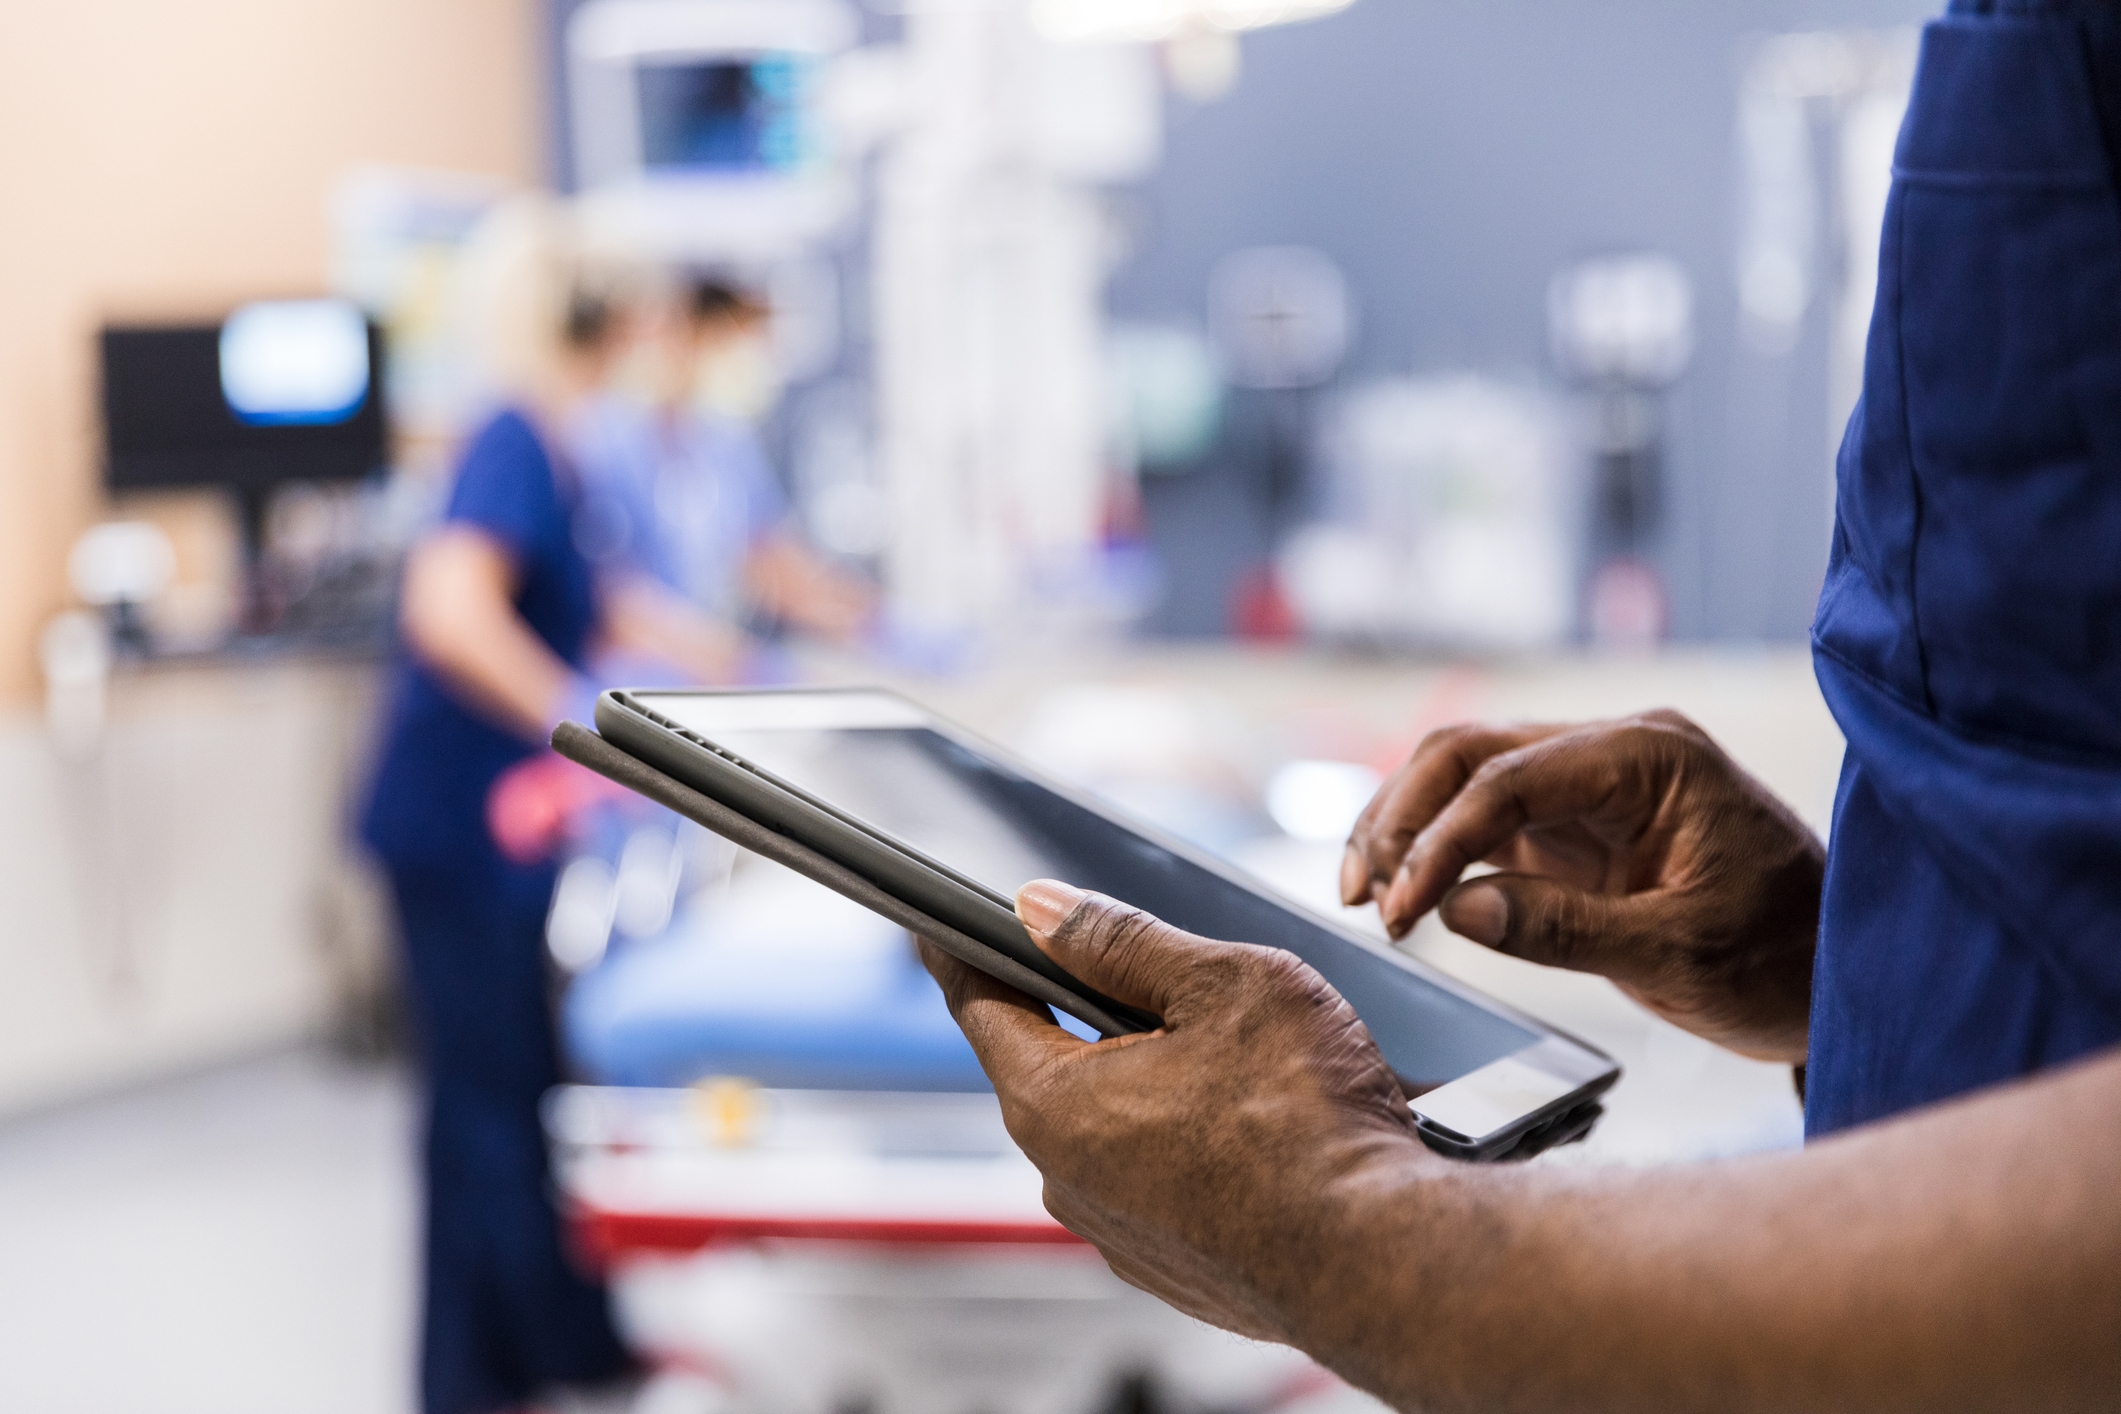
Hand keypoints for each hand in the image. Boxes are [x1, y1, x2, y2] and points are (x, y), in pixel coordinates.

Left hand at [918, 881, 1429, 1345]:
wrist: (1381, 1258)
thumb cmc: (1310, 1120)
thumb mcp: (1220, 984)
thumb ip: (1120, 940)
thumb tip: (1043, 909)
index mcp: (1056, 1101)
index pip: (980, 1004)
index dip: (963, 950)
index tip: (940, 924)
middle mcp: (1068, 1178)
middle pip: (1052, 1063)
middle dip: (1091, 1011)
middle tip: (1156, 975)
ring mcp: (1119, 1232)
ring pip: (1113, 1123)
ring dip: (1153, 1079)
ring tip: (1239, 1058)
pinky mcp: (1172, 1267)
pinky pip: (1157, 1179)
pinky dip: (1189, 1141)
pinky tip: (1255, 1123)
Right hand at [1341, 710, 1822, 1061]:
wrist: (1840, 973)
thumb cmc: (1785, 956)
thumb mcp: (1680, 955)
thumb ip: (1565, 927)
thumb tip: (1458, 910)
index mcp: (1650, 757)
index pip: (1510, 776)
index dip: (1440, 841)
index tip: (1400, 910)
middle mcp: (1614, 752)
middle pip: (1469, 754)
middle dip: (1402, 819)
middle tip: (1365, 897)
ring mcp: (1591, 786)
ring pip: (1463, 779)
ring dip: (1405, 830)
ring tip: (1363, 896)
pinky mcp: (1576, 826)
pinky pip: (1484, 820)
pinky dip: (1436, 853)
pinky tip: (1403, 895)